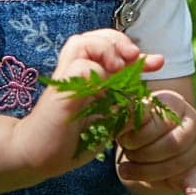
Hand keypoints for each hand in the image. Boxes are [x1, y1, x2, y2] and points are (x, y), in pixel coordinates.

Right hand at [14, 29, 164, 181]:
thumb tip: (146, 95)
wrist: (38, 158)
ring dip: (106, 49)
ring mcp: (66, 78)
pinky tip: (103, 88)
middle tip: (134, 58)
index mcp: (86, 76)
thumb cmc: (71, 140)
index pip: (110, 49)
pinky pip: (80, 66)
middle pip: (95, 36)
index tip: (157, 62)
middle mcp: (74, 71)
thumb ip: (122, 104)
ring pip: (83, 42)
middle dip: (120, 42)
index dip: (134, 51)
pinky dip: (96, 72)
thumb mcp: (106, 120)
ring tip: (117, 69)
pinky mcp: (61, 90)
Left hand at [115, 89, 195, 194]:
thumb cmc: (138, 123)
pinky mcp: (195, 171)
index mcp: (176, 103)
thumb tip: (115, 116)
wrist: (155, 137)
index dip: (138, 133)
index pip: (161, 120)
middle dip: (142, 153)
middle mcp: (192, 124)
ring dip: (146, 171)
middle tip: (125, 154)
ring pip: (175, 164)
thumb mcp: (132, 113)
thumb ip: (127, 113)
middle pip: (172, 143)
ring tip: (125, 170)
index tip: (122, 137)